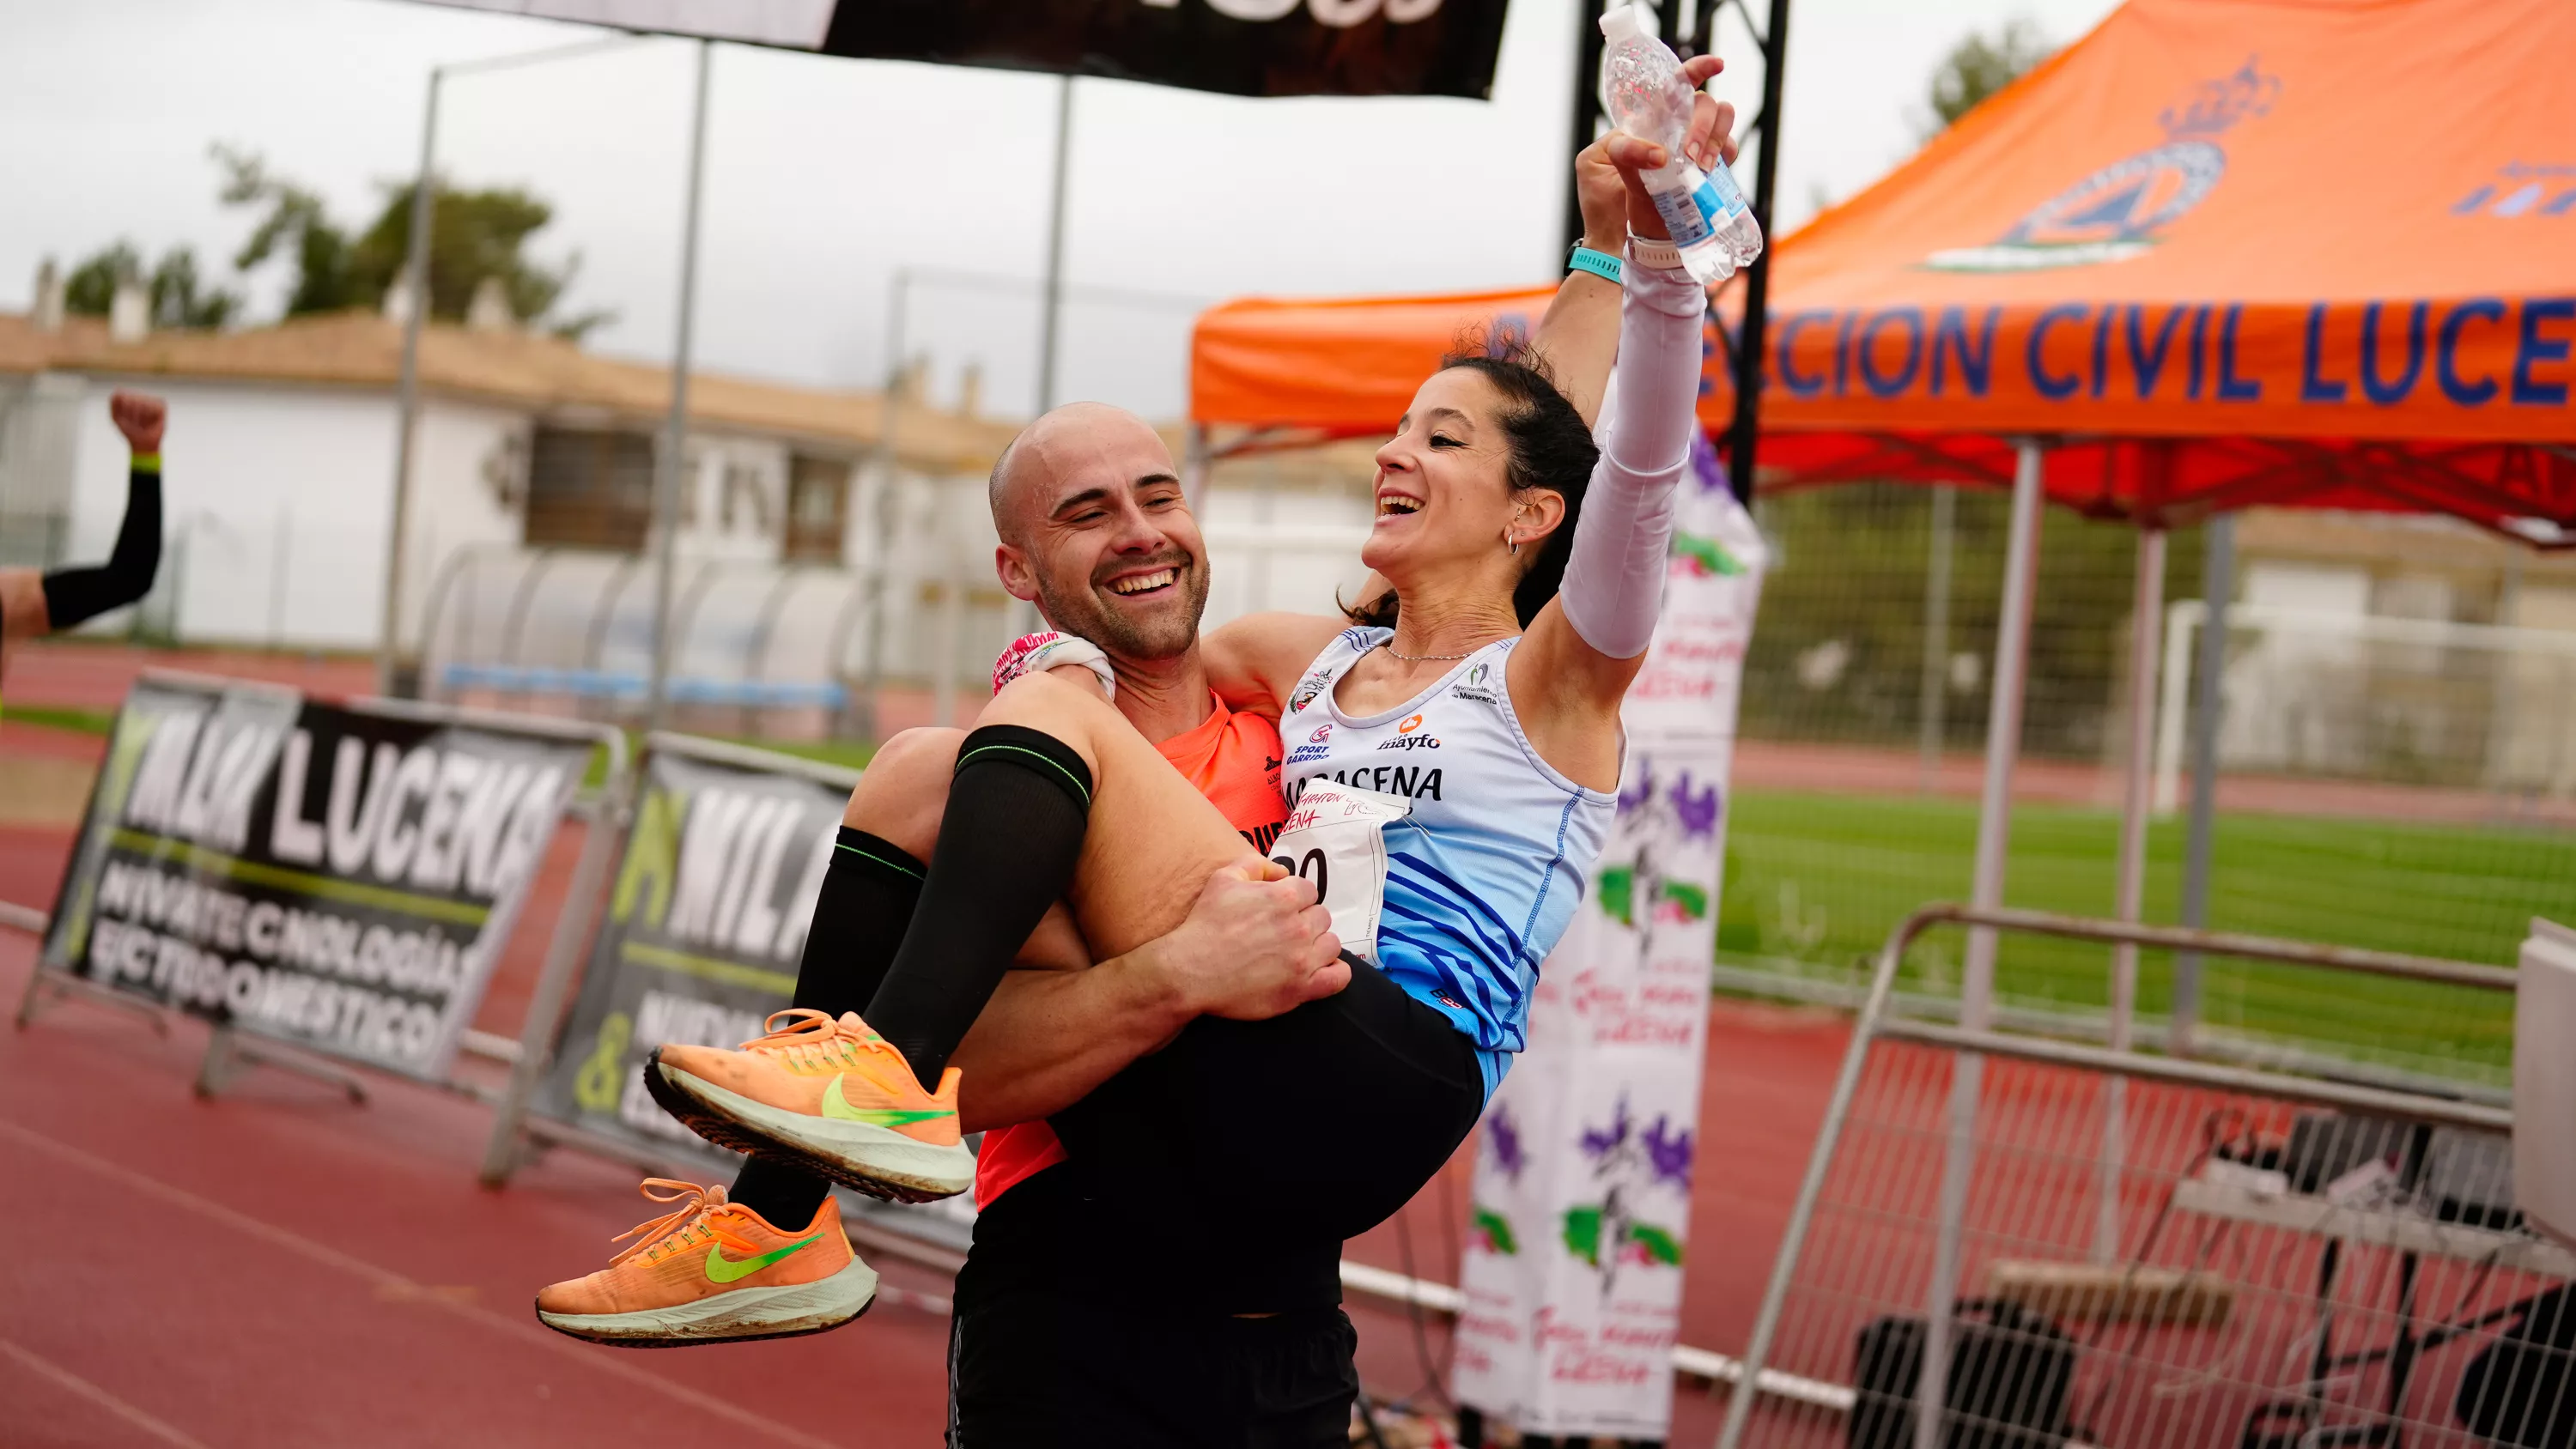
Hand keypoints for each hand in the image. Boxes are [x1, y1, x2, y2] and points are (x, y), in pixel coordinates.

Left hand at [110, 391, 165, 454]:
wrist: (143, 443)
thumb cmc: (129, 430)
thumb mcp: (116, 417)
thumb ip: (114, 401)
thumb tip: (120, 388)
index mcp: (129, 397)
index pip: (122, 395)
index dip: (122, 409)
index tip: (123, 418)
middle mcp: (140, 396)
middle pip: (133, 399)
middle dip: (131, 413)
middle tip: (134, 422)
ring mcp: (152, 401)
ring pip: (144, 403)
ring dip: (142, 416)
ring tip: (143, 422)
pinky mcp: (162, 406)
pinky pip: (155, 407)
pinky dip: (151, 416)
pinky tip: (152, 421)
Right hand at [1153, 856, 1345, 1021]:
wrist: (1191, 971)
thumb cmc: (1205, 925)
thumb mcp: (1223, 879)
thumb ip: (1256, 865)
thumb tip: (1281, 871)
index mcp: (1284, 897)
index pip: (1310, 891)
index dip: (1296, 899)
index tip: (1282, 910)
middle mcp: (1298, 927)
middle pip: (1322, 917)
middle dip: (1306, 922)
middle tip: (1284, 933)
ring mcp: (1302, 959)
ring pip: (1332, 944)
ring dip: (1318, 945)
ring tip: (1298, 952)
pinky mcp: (1301, 988)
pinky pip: (1338, 978)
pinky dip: (1336, 973)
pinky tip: (1322, 970)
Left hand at [1603, 54, 1737, 242]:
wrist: (1618, 241)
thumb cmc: (1603, 203)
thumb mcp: (1596, 168)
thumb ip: (1622, 149)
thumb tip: (1661, 153)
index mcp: (1644, 122)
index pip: (1673, 87)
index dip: (1696, 70)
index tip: (1716, 65)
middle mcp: (1672, 130)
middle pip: (1702, 102)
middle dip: (1701, 122)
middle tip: (1689, 153)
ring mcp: (1692, 149)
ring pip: (1722, 119)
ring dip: (1715, 137)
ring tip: (1699, 166)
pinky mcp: (1707, 171)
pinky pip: (1729, 150)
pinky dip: (1726, 154)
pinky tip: (1711, 170)